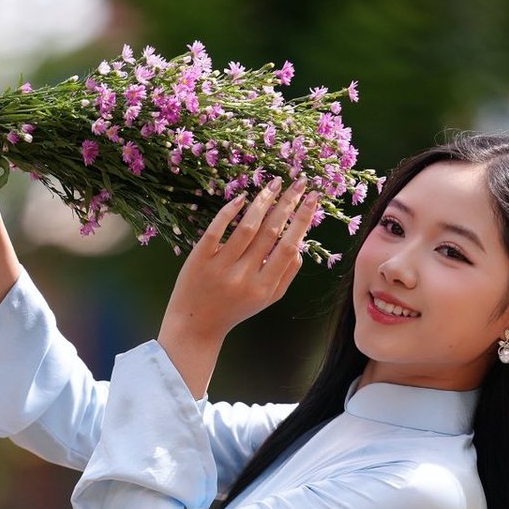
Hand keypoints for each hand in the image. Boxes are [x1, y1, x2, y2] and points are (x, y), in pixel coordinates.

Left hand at [175, 178, 318, 333]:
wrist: (195, 326)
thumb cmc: (235, 309)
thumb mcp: (266, 299)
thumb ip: (286, 275)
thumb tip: (299, 246)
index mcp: (264, 287)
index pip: (289, 246)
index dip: (302, 219)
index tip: (313, 197)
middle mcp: (244, 277)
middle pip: (270, 232)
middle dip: (288, 203)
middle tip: (299, 181)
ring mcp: (221, 267)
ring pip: (246, 228)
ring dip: (263, 202)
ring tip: (274, 183)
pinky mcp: (199, 259)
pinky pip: (216, 230)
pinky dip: (229, 212)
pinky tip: (242, 198)